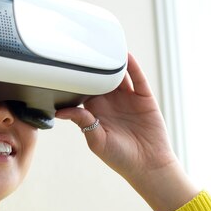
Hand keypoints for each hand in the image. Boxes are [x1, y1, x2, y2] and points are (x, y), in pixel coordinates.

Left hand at [56, 53, 198, 210]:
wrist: (149, 165)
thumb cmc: (119, 158)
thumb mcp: (97, 140)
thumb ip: (82, 122)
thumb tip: (61, 111)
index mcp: (95, 112)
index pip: (82, 90)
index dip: (75, 79)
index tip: (65, 65)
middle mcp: (110, 102)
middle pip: (99, 78)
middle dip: (93, 65)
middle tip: (83, 48)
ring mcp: (127, 98)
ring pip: (118, 74)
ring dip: (112, 62)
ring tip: (103, 45)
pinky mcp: (144, 97)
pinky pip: (137, 78)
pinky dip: (132, 66)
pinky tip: (125, 54)